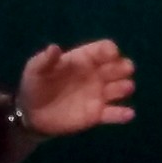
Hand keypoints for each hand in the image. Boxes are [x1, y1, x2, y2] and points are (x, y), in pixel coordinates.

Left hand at [17, 39, 134, 136]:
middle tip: (126, 69)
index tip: (112, 53)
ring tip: (126, 87)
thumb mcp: (35, 69)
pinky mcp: (96, 114)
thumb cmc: (35, 85)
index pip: (101, 50)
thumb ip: (45, 60)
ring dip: (125, 86)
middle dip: (123, 66)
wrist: (32, 114)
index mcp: (82, 59)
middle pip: (116, 67)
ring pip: (119, 88)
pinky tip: (129, 114)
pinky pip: (113, 114)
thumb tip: (54, 47)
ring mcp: (97, 95)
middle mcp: (94, 75)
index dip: (108, 50)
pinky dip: (122, 114)